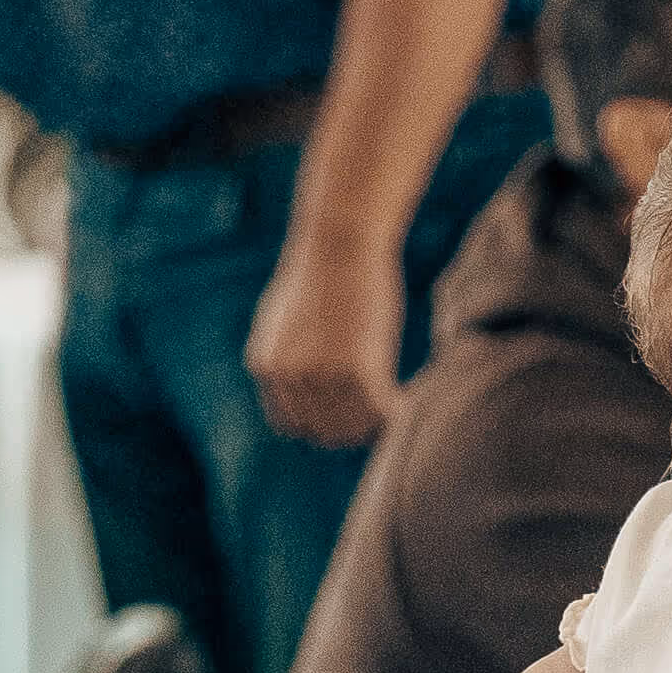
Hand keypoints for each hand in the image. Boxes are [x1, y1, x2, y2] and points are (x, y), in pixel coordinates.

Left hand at [245, 240, 403, 447]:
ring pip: (354, 425)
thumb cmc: (322, 269)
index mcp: (266, 365)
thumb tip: (306, 374)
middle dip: (352, 429)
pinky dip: (395, 412)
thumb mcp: (288, 315)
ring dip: (375, 422)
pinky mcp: (358, 368)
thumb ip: (290, 352)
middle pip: (325, 431)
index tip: (348, 416)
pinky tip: (406, 398)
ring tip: (394, 406)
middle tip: (378, 415)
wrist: (340, 241)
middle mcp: (289, 376)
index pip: (292, 426)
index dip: (322, 426)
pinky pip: (380, 411)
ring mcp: (322, 374)